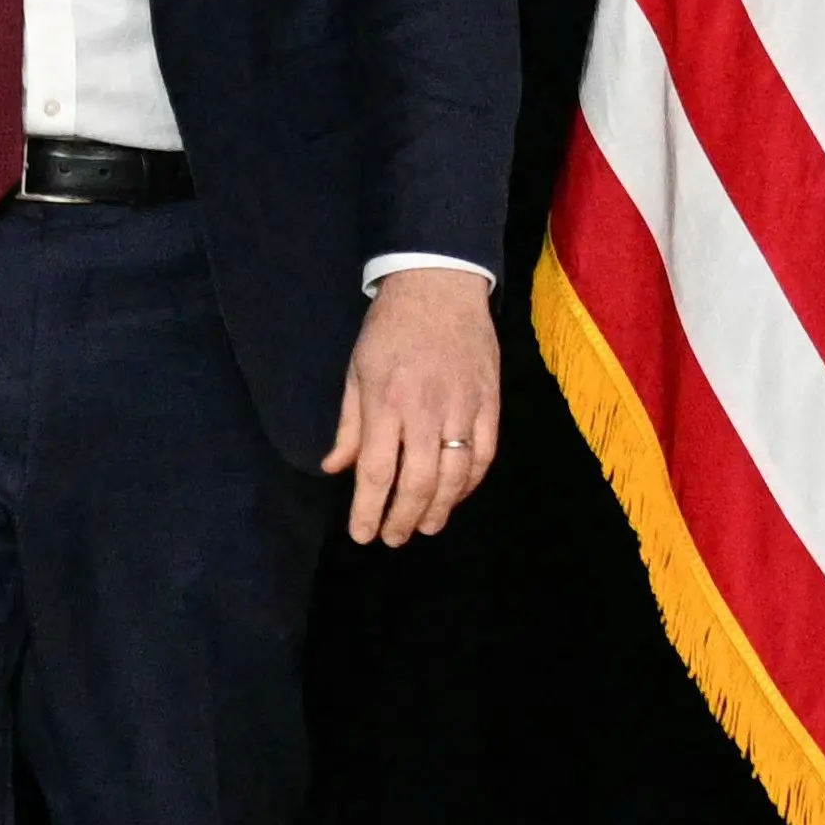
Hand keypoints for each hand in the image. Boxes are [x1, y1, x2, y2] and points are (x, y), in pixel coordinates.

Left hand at [332, 266, 501, 547]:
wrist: (439, 286)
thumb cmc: (389, 330)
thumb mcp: (356, 373)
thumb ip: (349, 426)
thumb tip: (334, 469)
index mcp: (386, 403)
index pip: (377, 471)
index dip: (369, 509)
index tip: (362, 535)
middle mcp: (425, 410)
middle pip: (419, 482)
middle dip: (404, 517)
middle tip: (393, 538)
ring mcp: (463, 407)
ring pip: (456, 474)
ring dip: (441, 509)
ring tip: (425, 527)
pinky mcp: (490, 402)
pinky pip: (485, 454)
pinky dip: (471, 481)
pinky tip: (457, 495)